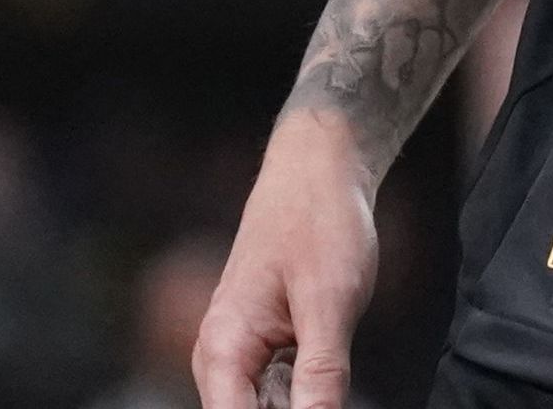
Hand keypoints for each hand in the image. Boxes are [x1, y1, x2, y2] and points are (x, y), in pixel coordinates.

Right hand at [192, 111, 381, 408]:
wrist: (316, 168)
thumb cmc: (318, 219)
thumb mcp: (329, 301)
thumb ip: (321, 372)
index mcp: (223, 349)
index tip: (319, 407)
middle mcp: (221, 357)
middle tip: (332, 392)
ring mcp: (240, 353)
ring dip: (299, 406)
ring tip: (332, 381)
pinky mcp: (264, 347)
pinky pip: (276, 393)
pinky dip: (304, 397)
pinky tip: (331, 388)